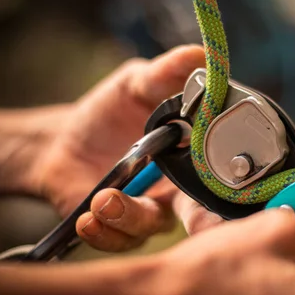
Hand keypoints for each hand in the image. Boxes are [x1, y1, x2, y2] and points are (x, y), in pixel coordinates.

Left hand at [32, 45, 217, 251]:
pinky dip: (102, 232)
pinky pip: (116, 240)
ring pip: (151, 228)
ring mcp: (146, 213)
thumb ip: (167, 72)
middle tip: (190, 220)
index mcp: (193, 159)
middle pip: (199, 218)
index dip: (231, 186)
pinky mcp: (114, 228)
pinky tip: (88, 217)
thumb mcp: (138, 82)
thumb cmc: (110, 111)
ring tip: (105, 200)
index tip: (229, 190)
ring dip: (129, 217)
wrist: (63, 140)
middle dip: (199, 224)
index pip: (222, 178)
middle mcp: (177, 192)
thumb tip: (202, 54)